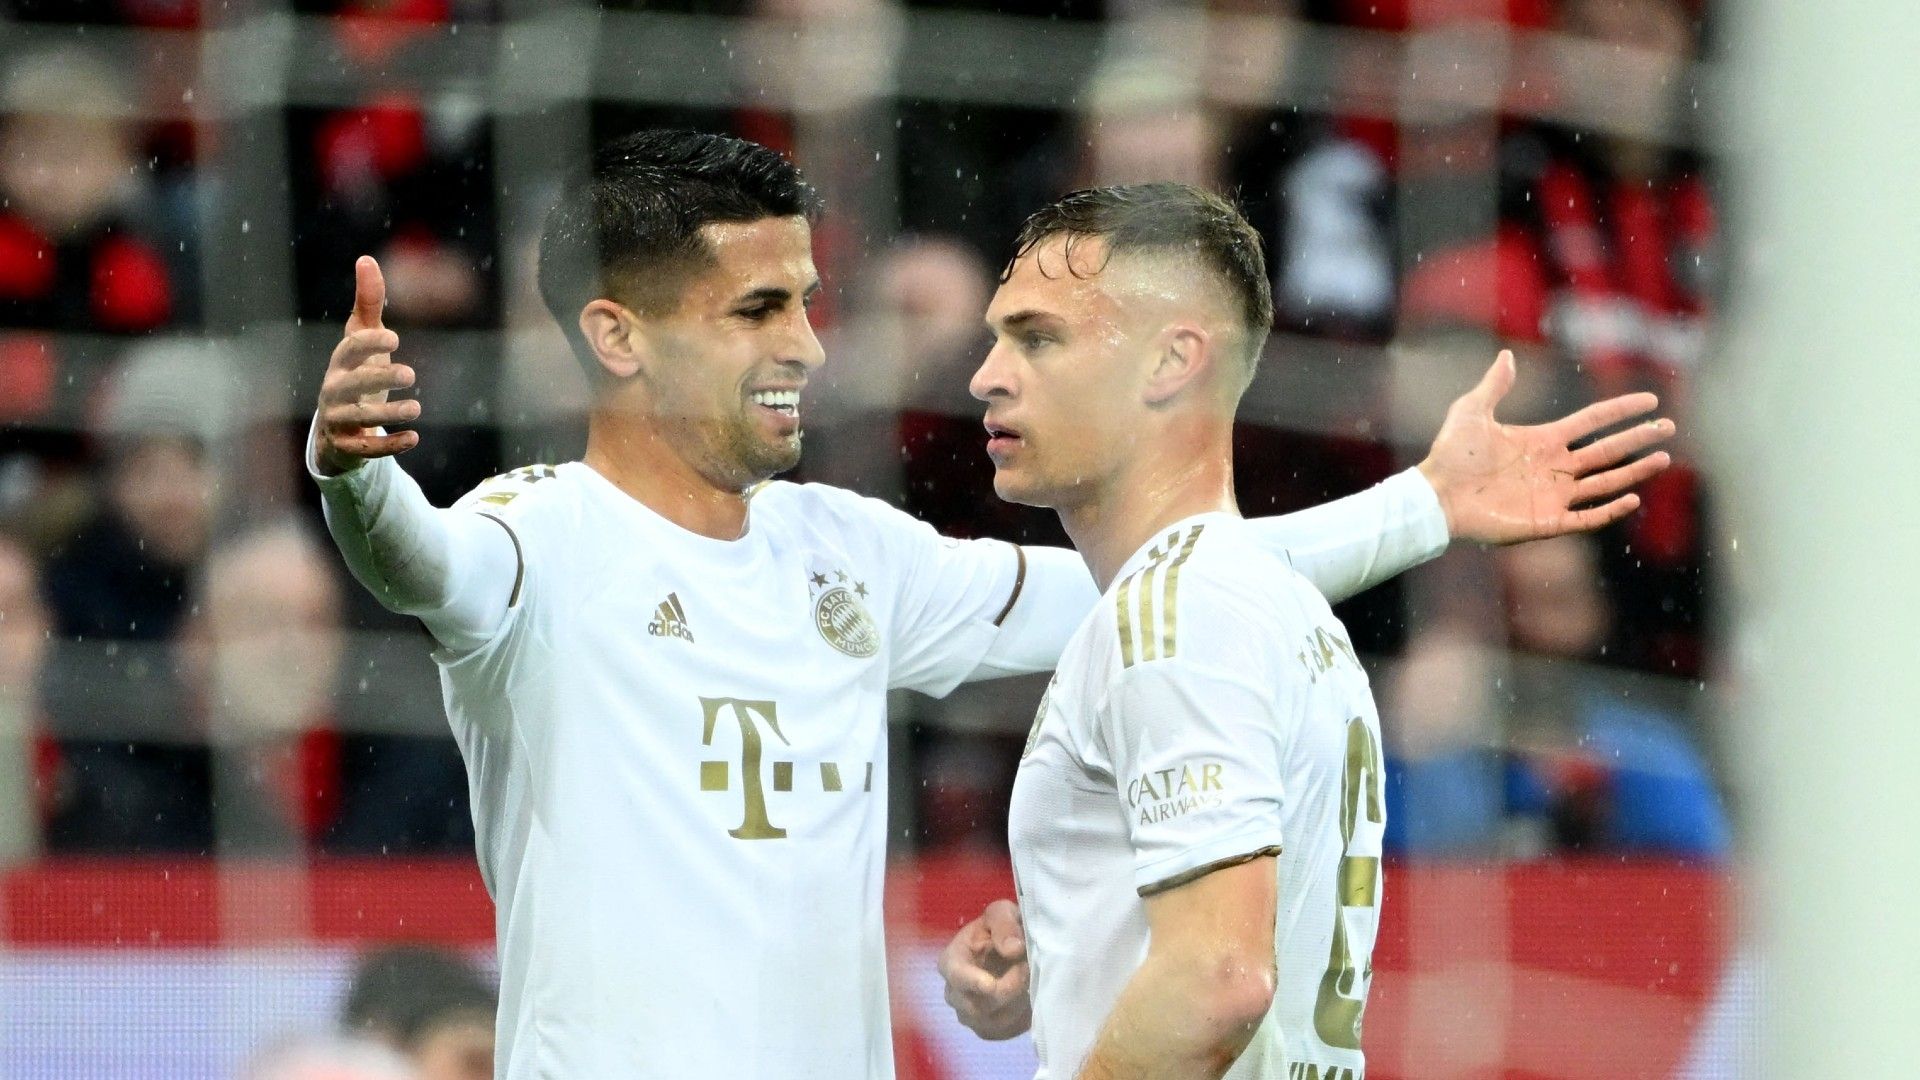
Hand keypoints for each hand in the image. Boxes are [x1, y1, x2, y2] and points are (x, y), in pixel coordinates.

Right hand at [313, 256, 420, 475]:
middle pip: (351, 384)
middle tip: (410, 373)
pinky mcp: (347, 446)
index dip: (368, 343)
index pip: (349, 349)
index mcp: (340, 363)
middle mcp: (334, 391)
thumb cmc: (356, 372)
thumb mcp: (362, 340)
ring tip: (416, 407)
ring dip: (387, 414)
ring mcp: (338, 420)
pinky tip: (414, 438)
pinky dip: (388, 446)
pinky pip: (365, 449)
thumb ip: (368, 304)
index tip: (394, 338)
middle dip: (379, 378)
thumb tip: (366, 258)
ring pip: (358, 419)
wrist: (338, 425)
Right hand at [937, 899, 1031, 1040]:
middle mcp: (954, 993)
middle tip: (1028, 969)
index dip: (973, 982)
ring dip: (1017, 1002)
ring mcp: (969, 1015)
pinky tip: (1027, 997)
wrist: (1013, 950)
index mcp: (951, 961)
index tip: (991, 985)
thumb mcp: (1002, 913)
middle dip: (1007, 989)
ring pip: (994, 1020)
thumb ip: (1004, 925)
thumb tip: (1012, 949)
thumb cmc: (1001, 928)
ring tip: (1030, 979)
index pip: (956, 977)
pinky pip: (1005, 1031)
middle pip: (976, 1005)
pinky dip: (1020, 1016)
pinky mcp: (988, 1029)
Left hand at [1417, 350, 1673, 543]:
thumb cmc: (1450, 454)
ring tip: (1662, 459)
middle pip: (1606, 451)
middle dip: (1638, 439)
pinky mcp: (1546, 521)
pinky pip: (1586, 517)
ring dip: (1633, 472)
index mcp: (1542, 440)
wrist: (1435, 494)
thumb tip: (1507, 356)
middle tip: (1669, 427)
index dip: (1619, 411)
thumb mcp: (1472, 411)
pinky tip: (1631, 498)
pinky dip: (1609, 509)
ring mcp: (1553, 494)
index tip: (1649, 401)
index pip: (1592, 422)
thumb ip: (1494, 385)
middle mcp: (1554, 467)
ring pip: (1604, 482)